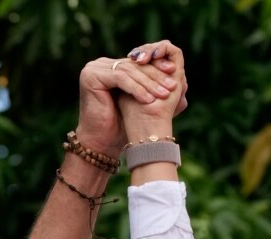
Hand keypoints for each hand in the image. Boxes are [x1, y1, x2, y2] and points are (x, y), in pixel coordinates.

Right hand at [75, 41, 181, 157]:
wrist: (102, 142)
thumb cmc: (122, 124)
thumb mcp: (142, 99)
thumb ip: (153, 83)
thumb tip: (179, 71)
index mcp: (111, 66)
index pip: (138, 64)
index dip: (157, 68)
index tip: (176, 77)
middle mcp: (101, 64)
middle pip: (134, 66)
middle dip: (155, 76)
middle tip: (173, 86)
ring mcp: (94, 68)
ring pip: (129, 72)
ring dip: (148, 84)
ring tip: (164, 95)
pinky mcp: (91, 76)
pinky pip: (120, 79)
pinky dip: (136, 89)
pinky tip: (148, 100)